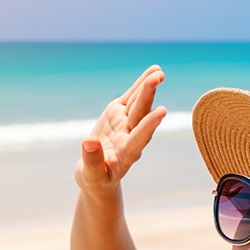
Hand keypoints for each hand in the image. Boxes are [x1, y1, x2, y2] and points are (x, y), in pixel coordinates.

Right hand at [76, 65, 166, 195]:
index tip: (161, 112)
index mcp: (126, 154)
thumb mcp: (91, 176)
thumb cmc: (95, 179)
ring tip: (158, 70)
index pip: (139, 138)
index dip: (149, 125)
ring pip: (137, 103)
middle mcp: (130, 136)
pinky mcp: (119, 114)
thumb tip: (88, 141)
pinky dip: (140, 85)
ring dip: (147, 86)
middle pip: (140, 114)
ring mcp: (126, 124)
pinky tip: (152, 71)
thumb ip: (92, 161)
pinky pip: (131, 98)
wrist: (98, 175)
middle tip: (158, 78)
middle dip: (148, 96)